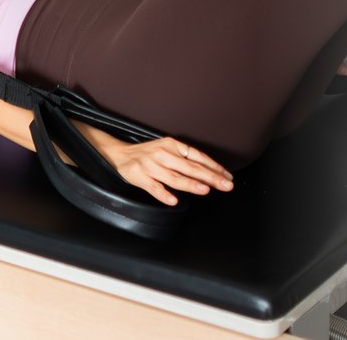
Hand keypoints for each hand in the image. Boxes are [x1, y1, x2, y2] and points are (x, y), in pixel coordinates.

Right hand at [99, 134, 234, 206]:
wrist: (119, 153)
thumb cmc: (148, 153)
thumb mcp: (168, 148)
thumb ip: (184, 158)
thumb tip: (208, 171)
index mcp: (173, 145)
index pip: (198, 157)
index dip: (214, 167)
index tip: (227, 176)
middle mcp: (163, 154)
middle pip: (191, 168)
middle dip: (211, 177)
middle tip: (225, 185)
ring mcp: (151, 166)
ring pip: (175, 177)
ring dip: (191, 184)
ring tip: (205, 190)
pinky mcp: (140, 177)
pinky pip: (154, 188)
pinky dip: (164, 194)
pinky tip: (174, 201)